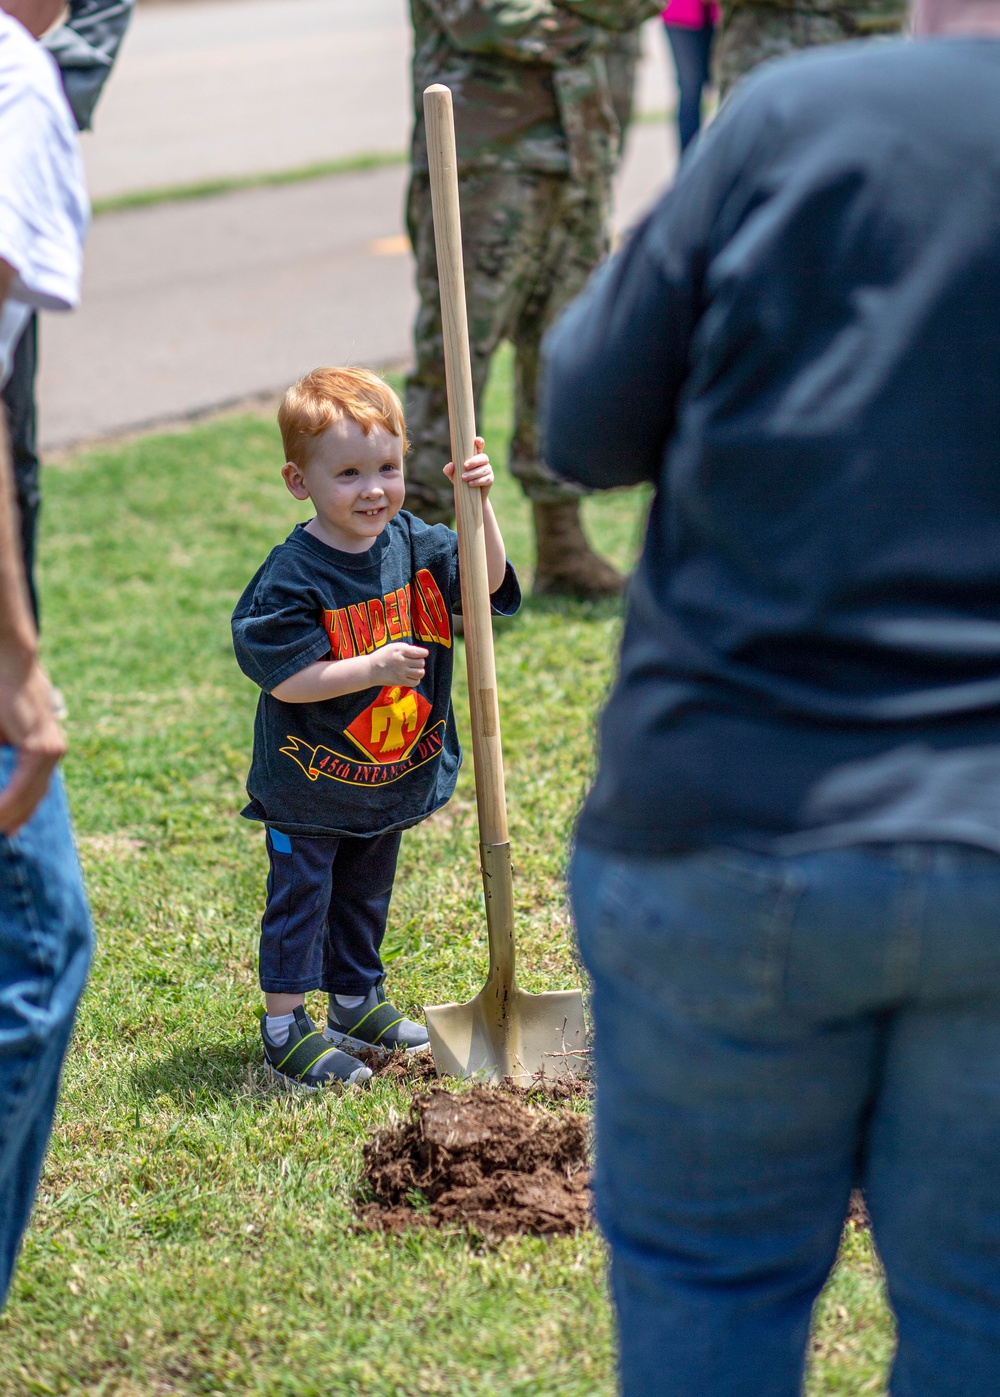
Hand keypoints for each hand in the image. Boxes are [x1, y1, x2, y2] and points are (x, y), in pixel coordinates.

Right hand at [0, 658, 64, 833]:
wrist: (10, 665)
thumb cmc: (2, 696)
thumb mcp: (2, 734)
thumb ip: (5, 755)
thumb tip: (5, 769)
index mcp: (44, 750)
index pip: (35, 790)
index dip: (22, 811)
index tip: (10, 830)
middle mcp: (53, 753)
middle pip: (34, 798)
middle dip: (16, 819)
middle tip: (4, 837)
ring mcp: (50, 751)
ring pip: (28, 795)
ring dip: (9, 815)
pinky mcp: (40, 747)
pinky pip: (23, 784)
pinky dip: (8, 801)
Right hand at [368, 642, 428, 687]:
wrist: (370, 670)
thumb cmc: (382, 656)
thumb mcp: (393, 646)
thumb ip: (406, 647)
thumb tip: (418, 652)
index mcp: (401, 651)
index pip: (420, 653)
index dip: (424, 653)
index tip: (422, 654)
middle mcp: (402, 661)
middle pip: (421, 663)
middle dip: (420, 662)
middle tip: (414, 662)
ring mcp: (401, 672)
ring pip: (420, 673)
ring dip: (419, 671)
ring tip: (414, 670)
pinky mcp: (400, 681)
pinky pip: (415, 682)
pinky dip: (416, 679)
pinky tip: (411, 676)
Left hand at [444, 437, 492, 496]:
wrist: (469, 497)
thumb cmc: (461, 482)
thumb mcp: (453, 476)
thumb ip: (449, 470)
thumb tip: (450, 465)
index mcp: (475, 457)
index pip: (479, 447)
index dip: (479, 442)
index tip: (476, 440)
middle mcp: (483, 462)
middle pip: (483, 457)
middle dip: (474, 461)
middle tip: (465, 466)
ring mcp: (488, 470)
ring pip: (484, 469)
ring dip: (474, 473)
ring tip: (464, 478)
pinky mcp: (490, 480)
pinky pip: (486, 479)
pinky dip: (478, 481)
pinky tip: (471, 484)